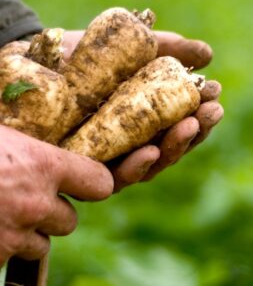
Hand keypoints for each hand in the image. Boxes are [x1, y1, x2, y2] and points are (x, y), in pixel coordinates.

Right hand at [0, 125, 112, 265]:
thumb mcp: (5, 137)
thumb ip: (31, 150)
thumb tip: (46, 153)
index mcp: (44, 165)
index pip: (99, 183)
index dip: (93, 183)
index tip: (86, 183)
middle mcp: (35, 203)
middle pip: (69, 220)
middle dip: (54, 213)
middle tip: (29, 199)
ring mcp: (12, 235)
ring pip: (42, 244)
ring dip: (29, 233)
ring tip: (2, 212)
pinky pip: (10, 259)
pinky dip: (2, 249)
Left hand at [62, 30, 223, 191]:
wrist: (45, 61)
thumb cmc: (93, 56)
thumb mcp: (135, 48)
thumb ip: (170, 50)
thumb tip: (208, 54)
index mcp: (152, 117)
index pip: (184, 122)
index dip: (202, 111)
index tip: (215, 94)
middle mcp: (138, 140)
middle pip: (175, 145)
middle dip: (197, 129)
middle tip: (210, 111)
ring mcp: (116, 156)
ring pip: (154, 163)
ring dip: (175, 148)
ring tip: (188, 126)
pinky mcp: (92, 169)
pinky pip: (118, 177)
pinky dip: (137, 166)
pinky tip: (151, 150)